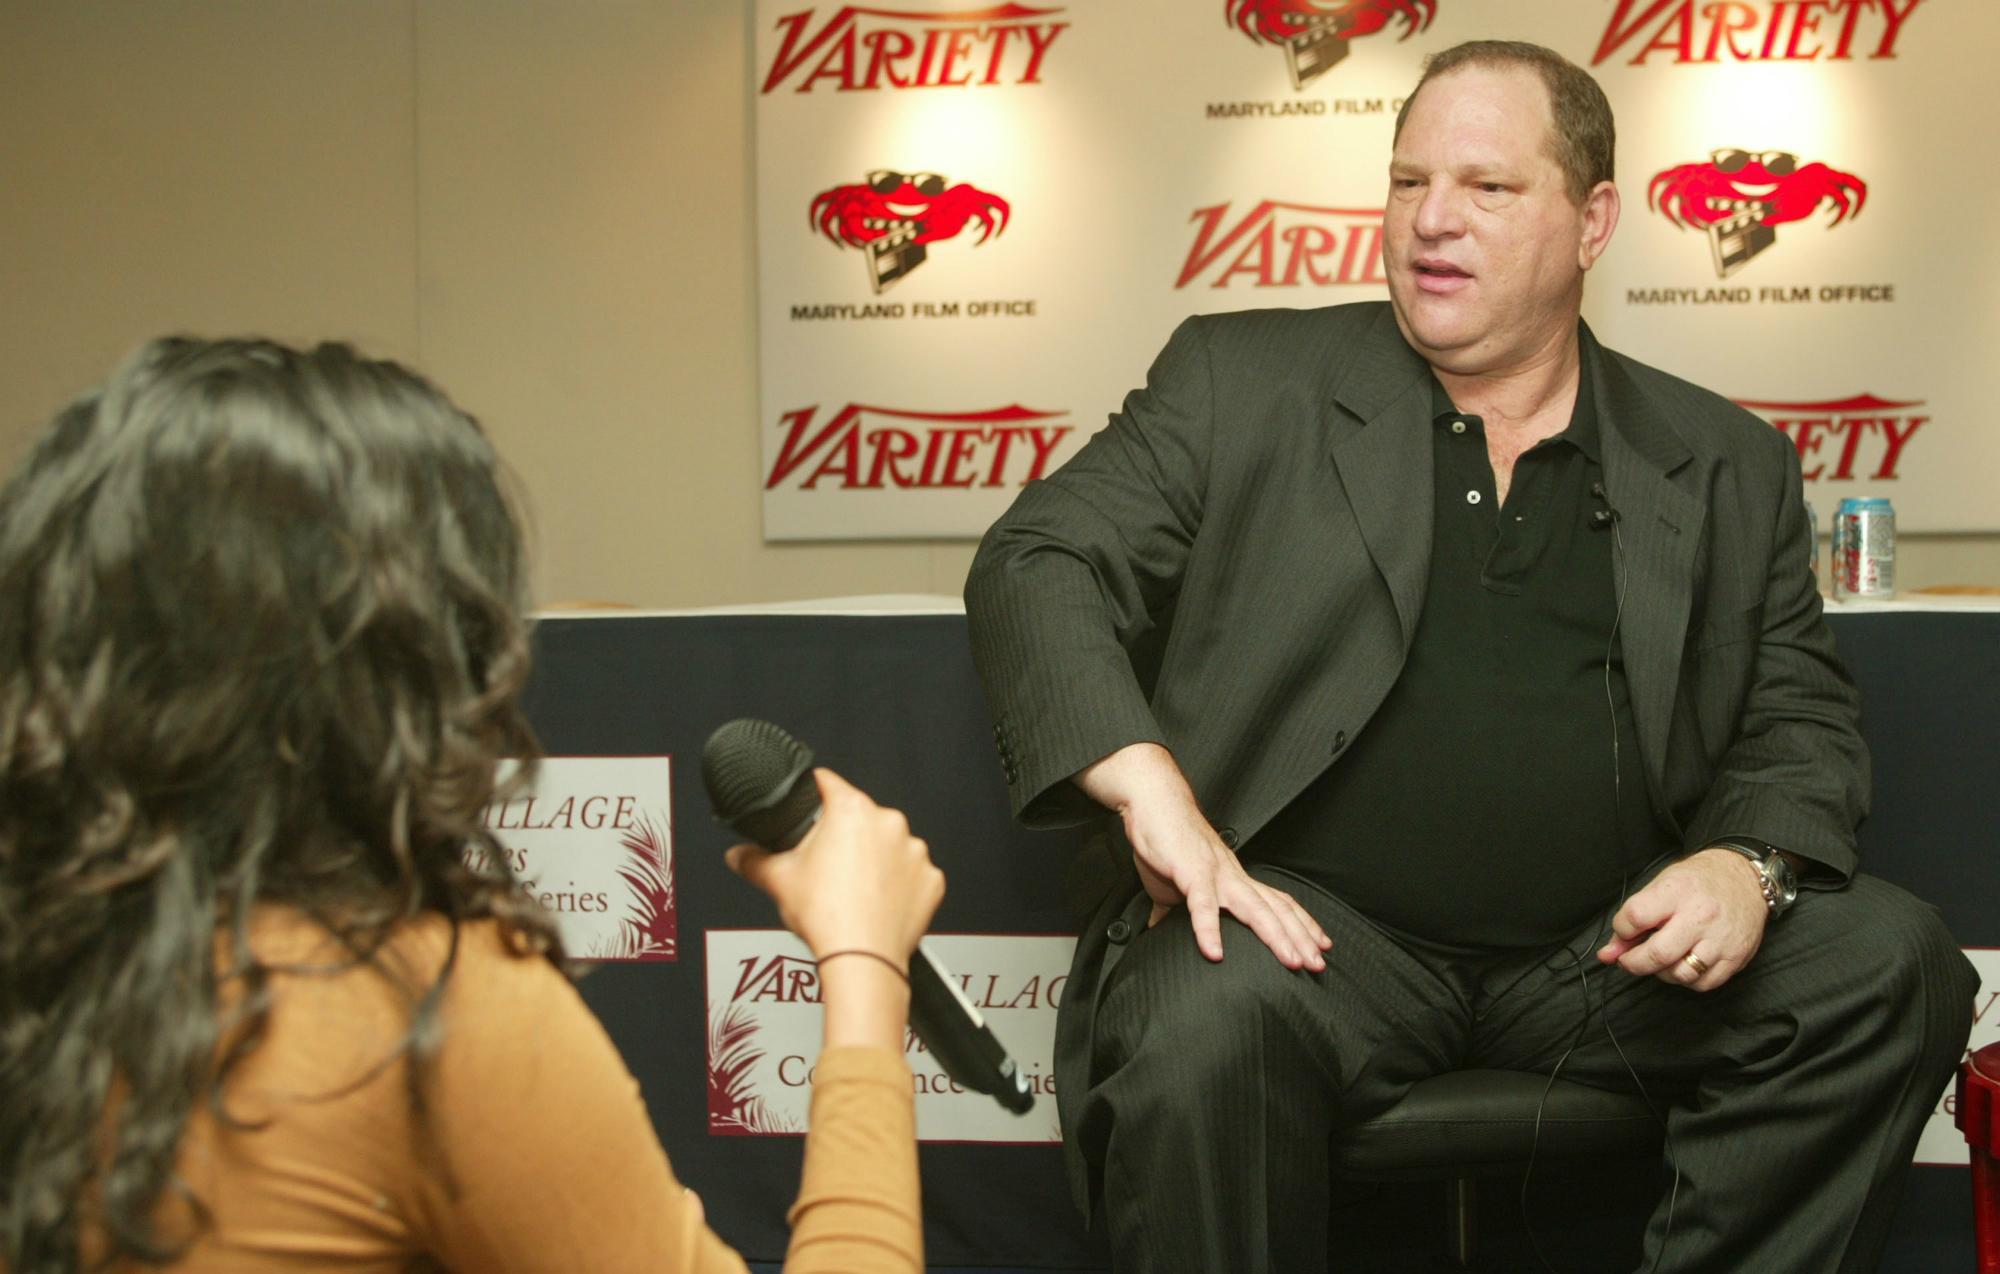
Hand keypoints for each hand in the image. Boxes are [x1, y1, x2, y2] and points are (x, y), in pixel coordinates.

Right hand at [726, 768, 944, 962]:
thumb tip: (739, 855)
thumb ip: (753, 860)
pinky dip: (898, 885)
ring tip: (853, 889)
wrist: (863, 961)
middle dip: (845, 836)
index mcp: (852, 811)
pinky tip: (877, 902)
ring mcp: (915, 852)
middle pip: (860, 818)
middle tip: (827, 866)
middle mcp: (889, 824)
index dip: (814, 791)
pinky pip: (912, 875)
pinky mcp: (931, 880)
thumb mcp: (778, 881)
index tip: (811, 798)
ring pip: (889, 846)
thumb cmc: (827, 918)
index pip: (829, 783)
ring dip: (875, 860)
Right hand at [1077, 744, 1328, 969]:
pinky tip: (1214, 953)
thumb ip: (1176, 908)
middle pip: (1276, 910)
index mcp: (1234, 879)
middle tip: (1318, 964)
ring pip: (1255, 908)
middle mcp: (1233, 876)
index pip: (1278, 903)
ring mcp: (1215, 873)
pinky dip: (1209, 930)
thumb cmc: (1166, 839)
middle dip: (1300, 938)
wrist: (1153, 801)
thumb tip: (1160, 928)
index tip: (1321, 945)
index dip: (1301, 925)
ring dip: (1276, 936)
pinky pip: (1202, 904)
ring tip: (1291, 961)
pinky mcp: (1190, 871)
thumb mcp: (1176, 882)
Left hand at [1596, 848, 1768, 990]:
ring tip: (1661, 960)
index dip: (1621, 930)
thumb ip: (1633, 918)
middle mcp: (1701, 917)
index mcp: (1677, 892)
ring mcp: (1721, 940)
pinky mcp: (1736, 957)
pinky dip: (1687, 980)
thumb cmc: (1698, 881)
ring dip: (1662, 973)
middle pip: (1657, 954)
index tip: (1624, 932)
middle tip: (1628, 960)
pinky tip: (1683, 964)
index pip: (1635, 917)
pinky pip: (1703, 983)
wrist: (1745, 878)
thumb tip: (1608, 954)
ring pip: (1681, 974)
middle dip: (1633, 963)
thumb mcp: (1661, 885)